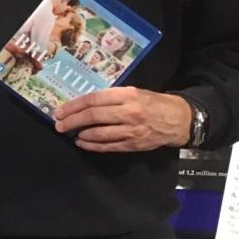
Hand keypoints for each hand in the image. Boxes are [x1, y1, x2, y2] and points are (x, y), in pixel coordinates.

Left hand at [53, 88, 191, 151]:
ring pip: (99, 134)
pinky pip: (108, 147)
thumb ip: (112, 97)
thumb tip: (84, 103)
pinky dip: (92, 146)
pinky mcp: (134, 145)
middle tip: (59, 124)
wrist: (179, 119)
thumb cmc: (152, 102)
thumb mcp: (134, 92)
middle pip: (93, 116)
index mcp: (127, 95)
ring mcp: (132, 130)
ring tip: (70, 133)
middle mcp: (129, 112)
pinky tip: (82, 143)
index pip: (94, 99)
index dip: (74, 105)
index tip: (60, 110)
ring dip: (81, 134)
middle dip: (72, 121)